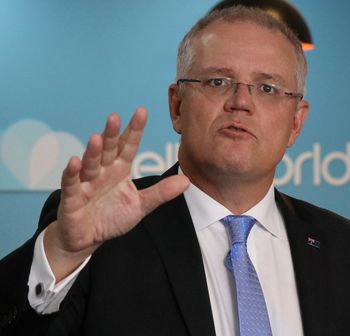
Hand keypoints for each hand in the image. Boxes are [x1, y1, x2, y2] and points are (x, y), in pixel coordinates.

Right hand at [44, 107, 189, 280]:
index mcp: (120, 169)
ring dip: (93, 151)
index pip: (129, 146)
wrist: (89, 238)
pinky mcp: (72, 197)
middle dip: (112, 134)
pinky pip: (71, 183)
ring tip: (97, 137)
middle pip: (109, 149)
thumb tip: (186, 181)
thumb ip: (161, 192)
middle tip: (115, 117)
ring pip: (91, 163)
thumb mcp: (141, 205)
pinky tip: (75, 161)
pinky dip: (72, 172)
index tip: (142, 111)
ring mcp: (86, 182)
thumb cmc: (113, 217)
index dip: (134, 130)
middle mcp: (103, 171)